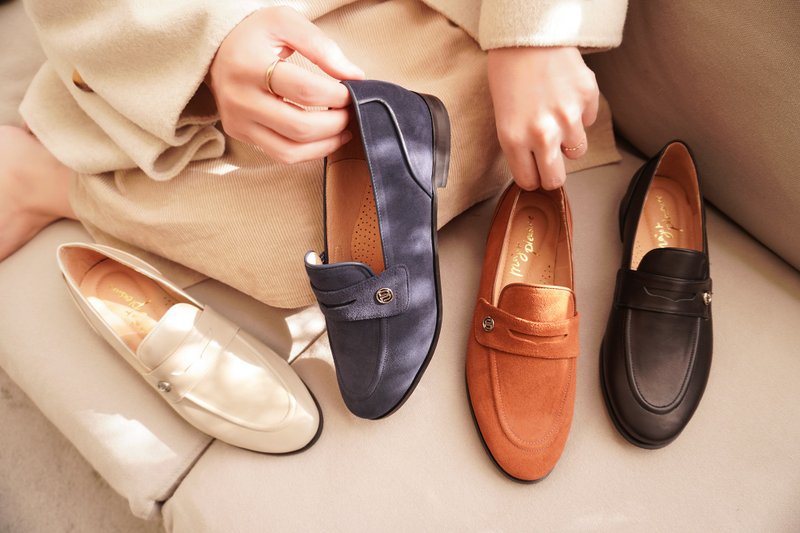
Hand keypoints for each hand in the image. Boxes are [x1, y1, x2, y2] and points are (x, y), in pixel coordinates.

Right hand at [207, 7, 364, 163]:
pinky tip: (324, 138)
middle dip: (335, 123)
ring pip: (290, 151)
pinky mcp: (240, 134)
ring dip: (325, 145)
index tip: (353, 91)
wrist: (215, 48)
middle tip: (351, 112)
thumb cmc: (254, 34)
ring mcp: (238, 121)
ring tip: (343, 130)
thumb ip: (321, 46)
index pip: (304, 90)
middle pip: (299, 127)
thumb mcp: (285, 23)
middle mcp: (240, 98)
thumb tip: (354, 76)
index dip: (337, 95)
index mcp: (249, 66)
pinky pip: (280, 154)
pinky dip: (308, 151)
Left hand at [488, 46, 598, 189]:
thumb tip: (536, 169)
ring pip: (577, 151)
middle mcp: (542, 134)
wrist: (528, 36)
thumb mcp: (502, 117)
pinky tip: (565, 95)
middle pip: (556, 180)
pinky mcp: (588, 98)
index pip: (530, 182)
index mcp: (514, 140)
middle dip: (552, 173)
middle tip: (549, 160)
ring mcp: (568, 116)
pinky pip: (589, 121)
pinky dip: (580, 113)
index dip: (532, 176)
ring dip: (568, 139)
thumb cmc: (509, 75)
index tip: (533, 170)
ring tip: (555, 116)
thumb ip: (519, 146)